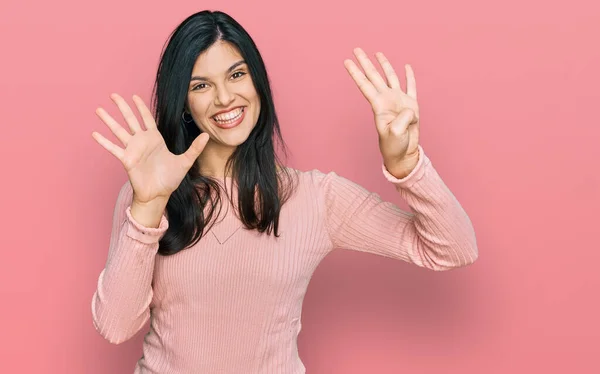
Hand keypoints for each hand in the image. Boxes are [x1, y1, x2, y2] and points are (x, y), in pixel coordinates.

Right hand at [92, 94, 209, 203]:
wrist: (159, 194)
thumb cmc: (170, 179)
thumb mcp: (185, 161)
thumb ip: (195, 148)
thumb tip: (207, 135)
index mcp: (155, 139)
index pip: (146, 118)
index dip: (140, 107)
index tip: (134, 96)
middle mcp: (142, 141)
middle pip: (130, 119)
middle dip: (122, 107)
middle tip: (113, 95)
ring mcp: (133, 150)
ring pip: (119, 131)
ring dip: (109, 120)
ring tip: (98, 109)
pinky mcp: (126, 160)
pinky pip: (113, 148)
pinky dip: (104, 141)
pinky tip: (94, 133)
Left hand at [344, 48, 419, 177]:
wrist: (404, 154)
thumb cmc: (395, 146)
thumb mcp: (395, 134)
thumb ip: (401, 120)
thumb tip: (409, 109)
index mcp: (378, 106)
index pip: (365, 85)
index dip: (356, 73)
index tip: (346, 61)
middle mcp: (387, 100)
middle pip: (374, 76)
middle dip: (365, 62)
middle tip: (356, 49)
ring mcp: (399, 101)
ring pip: (390, 78)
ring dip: (384, 65)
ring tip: (377, 53)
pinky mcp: (411, 105)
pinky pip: (410, 87)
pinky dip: (409, 76)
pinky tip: (406, 67)